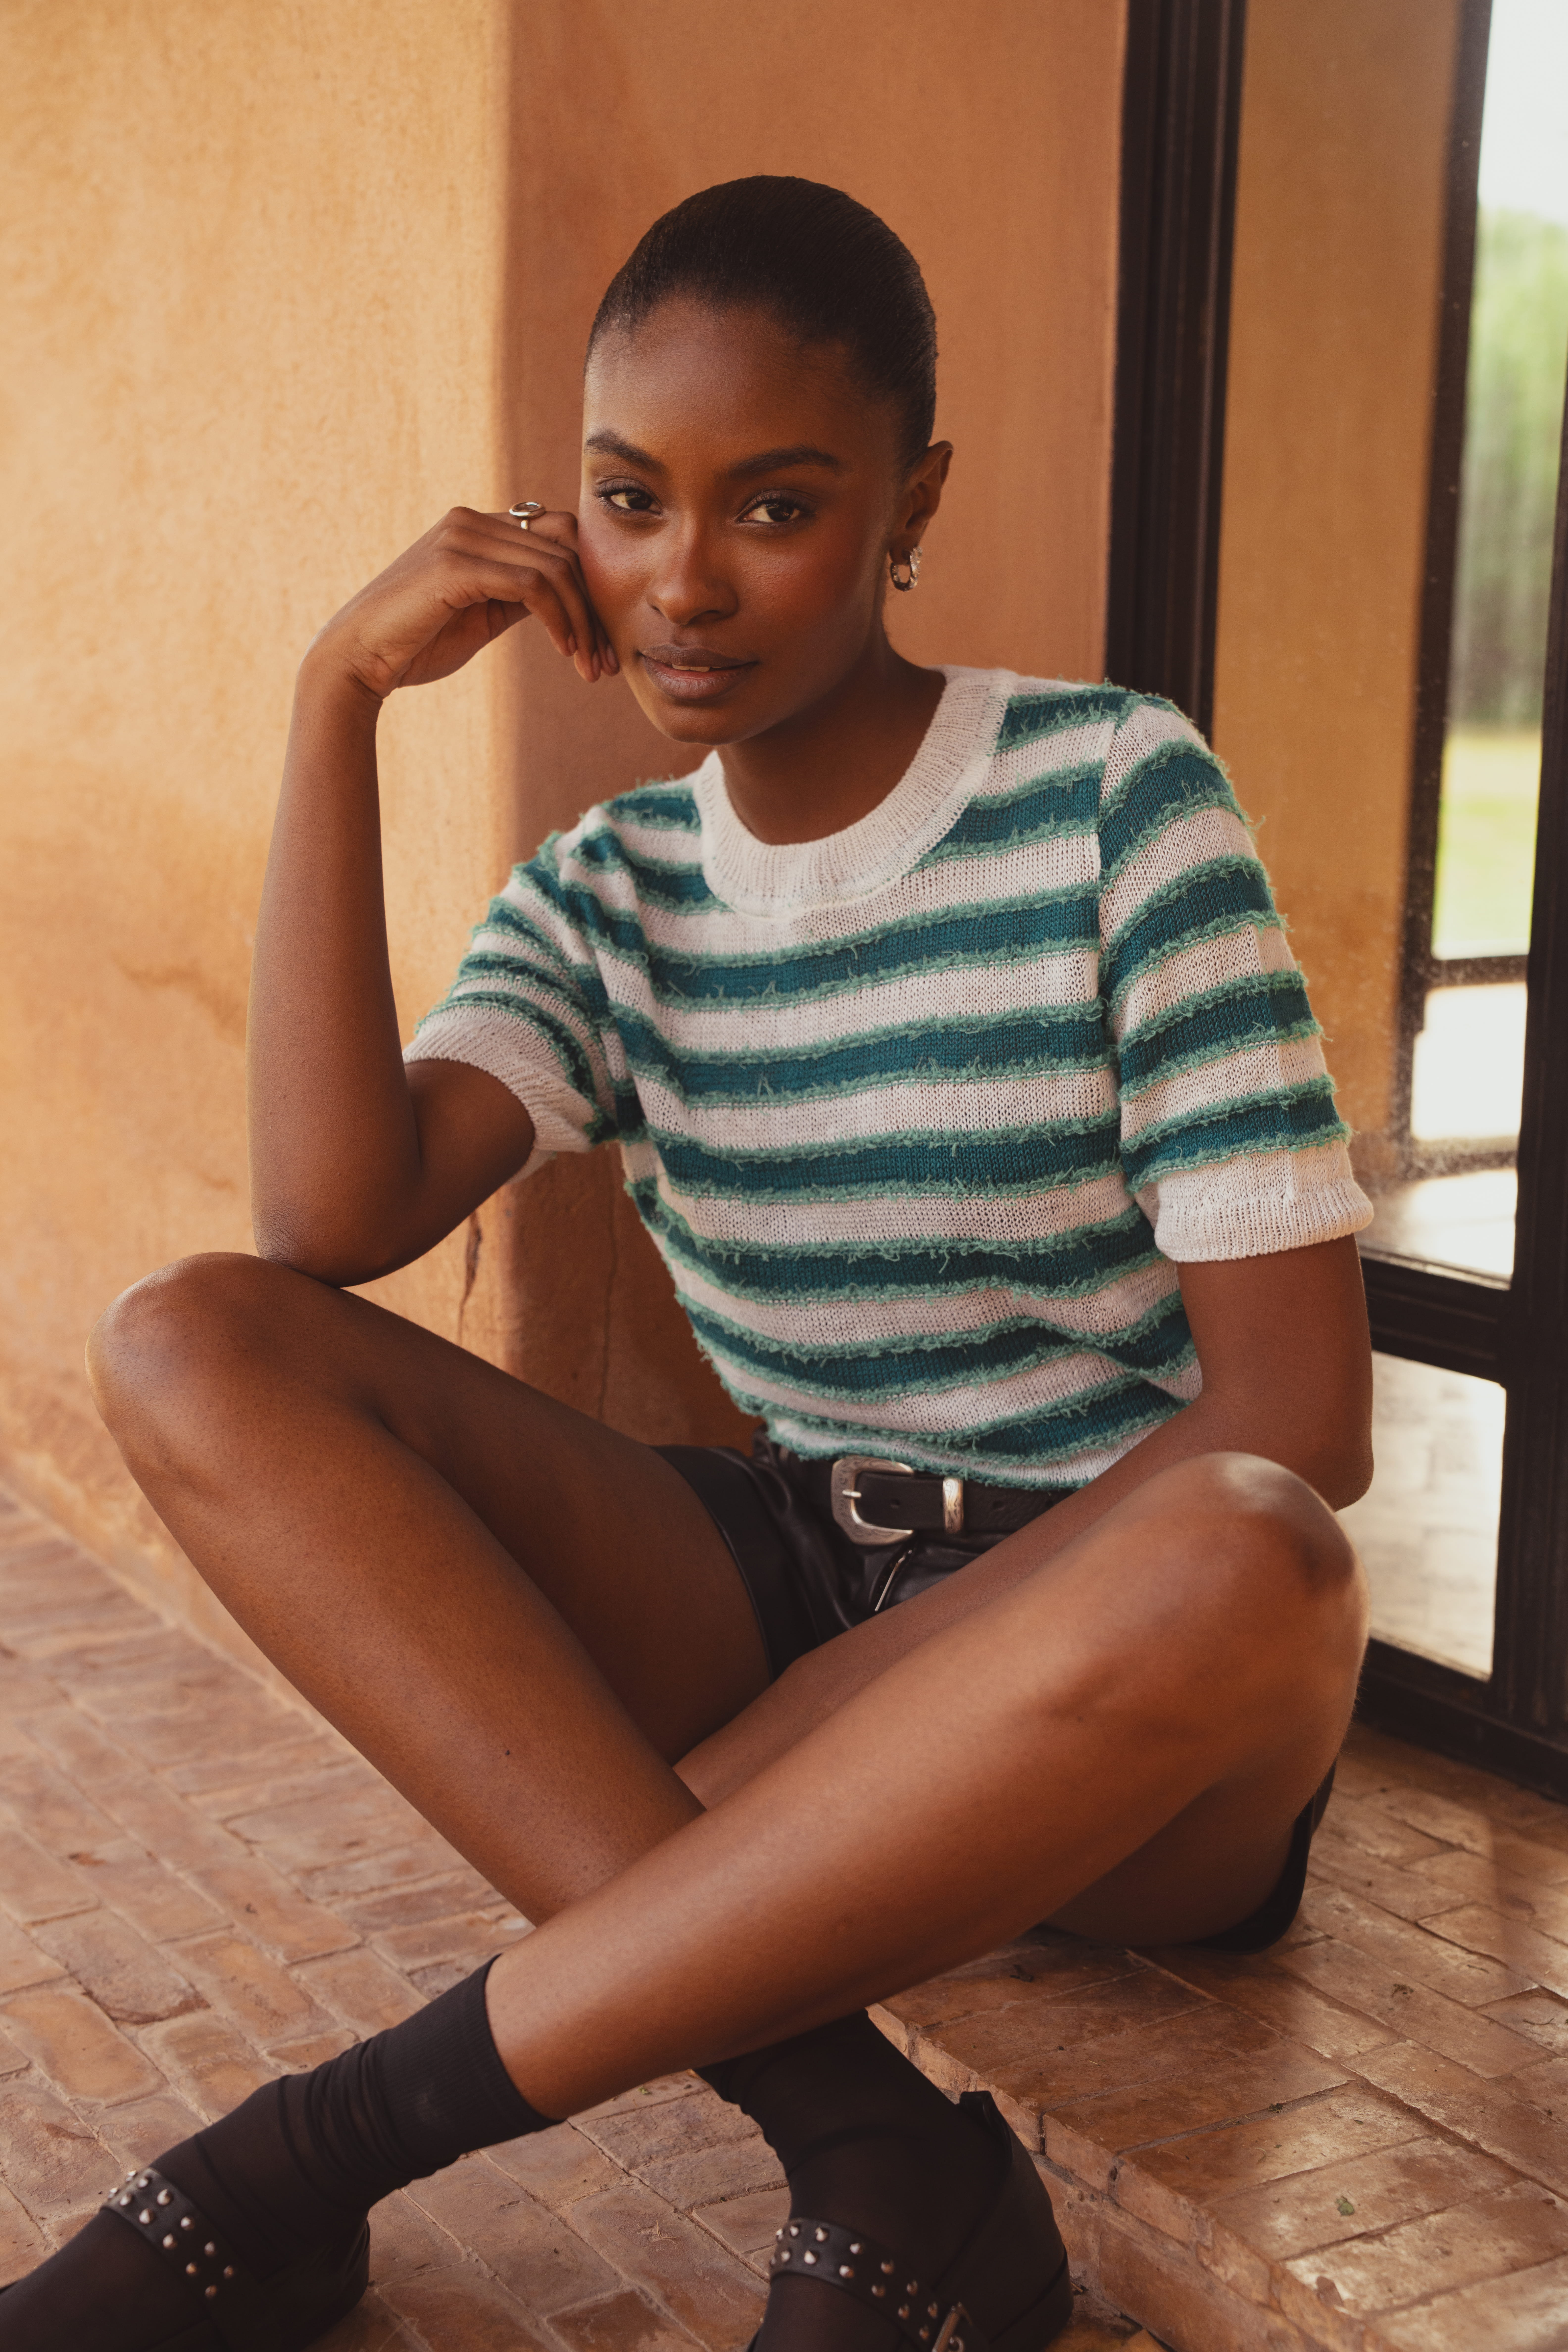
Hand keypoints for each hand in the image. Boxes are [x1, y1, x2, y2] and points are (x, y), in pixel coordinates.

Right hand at [306, 506, 618, 699]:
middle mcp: (470, 520)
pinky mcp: (456, 564)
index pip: (558, 535)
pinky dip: (559, 619)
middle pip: (567, 548)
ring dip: (583, 622)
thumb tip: (565, 596)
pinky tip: (565, 651)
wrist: (358, 659)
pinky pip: (533, 584)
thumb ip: (518, 595)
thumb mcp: (482, 613)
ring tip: (589, 666)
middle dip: (595, 608)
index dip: (589, 583)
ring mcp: (461, 537)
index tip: (600, 640)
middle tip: (605, 662)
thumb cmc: (416, 643)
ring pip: (557, 566)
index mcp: (476, 527)